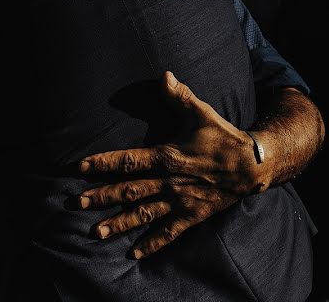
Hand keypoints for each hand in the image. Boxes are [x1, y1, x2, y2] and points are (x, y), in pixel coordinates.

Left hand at [76, 71, 266, 258]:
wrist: (252, 166)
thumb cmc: (222, 137)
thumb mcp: (201, 112)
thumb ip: (179, 96)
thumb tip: (164, 75)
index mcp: (166, 157)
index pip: (128, 161)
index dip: (103, 164)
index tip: (81, 168)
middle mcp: (168, 182)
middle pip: (128, 191)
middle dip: (101, 197)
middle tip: (76, 203)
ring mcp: (179, 201)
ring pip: (142, 214)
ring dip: (118, 223)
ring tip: (96, 232)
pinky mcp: (191, 215)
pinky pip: (168, 232)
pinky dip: (151, 243)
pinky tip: (134, 254)